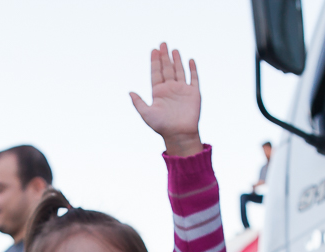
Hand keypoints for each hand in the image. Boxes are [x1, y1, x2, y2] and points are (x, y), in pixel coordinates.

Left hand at [129, 42, 202, 156]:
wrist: (179, 134)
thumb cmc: (162, 126)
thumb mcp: (146, 114)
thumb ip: (138, 103)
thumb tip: (129, 92)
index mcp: (158, 92)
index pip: (156, 73)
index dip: (155, 61)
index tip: (153, 50)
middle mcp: (170, 89)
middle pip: (167, 69)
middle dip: (164, 56)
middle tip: (162, 43)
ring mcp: (182, 90)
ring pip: (179, 71)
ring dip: (176, 60)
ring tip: (174, 49)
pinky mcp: (194, 93)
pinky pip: (194, 78)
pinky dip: (192, 69)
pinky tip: (190, 60)